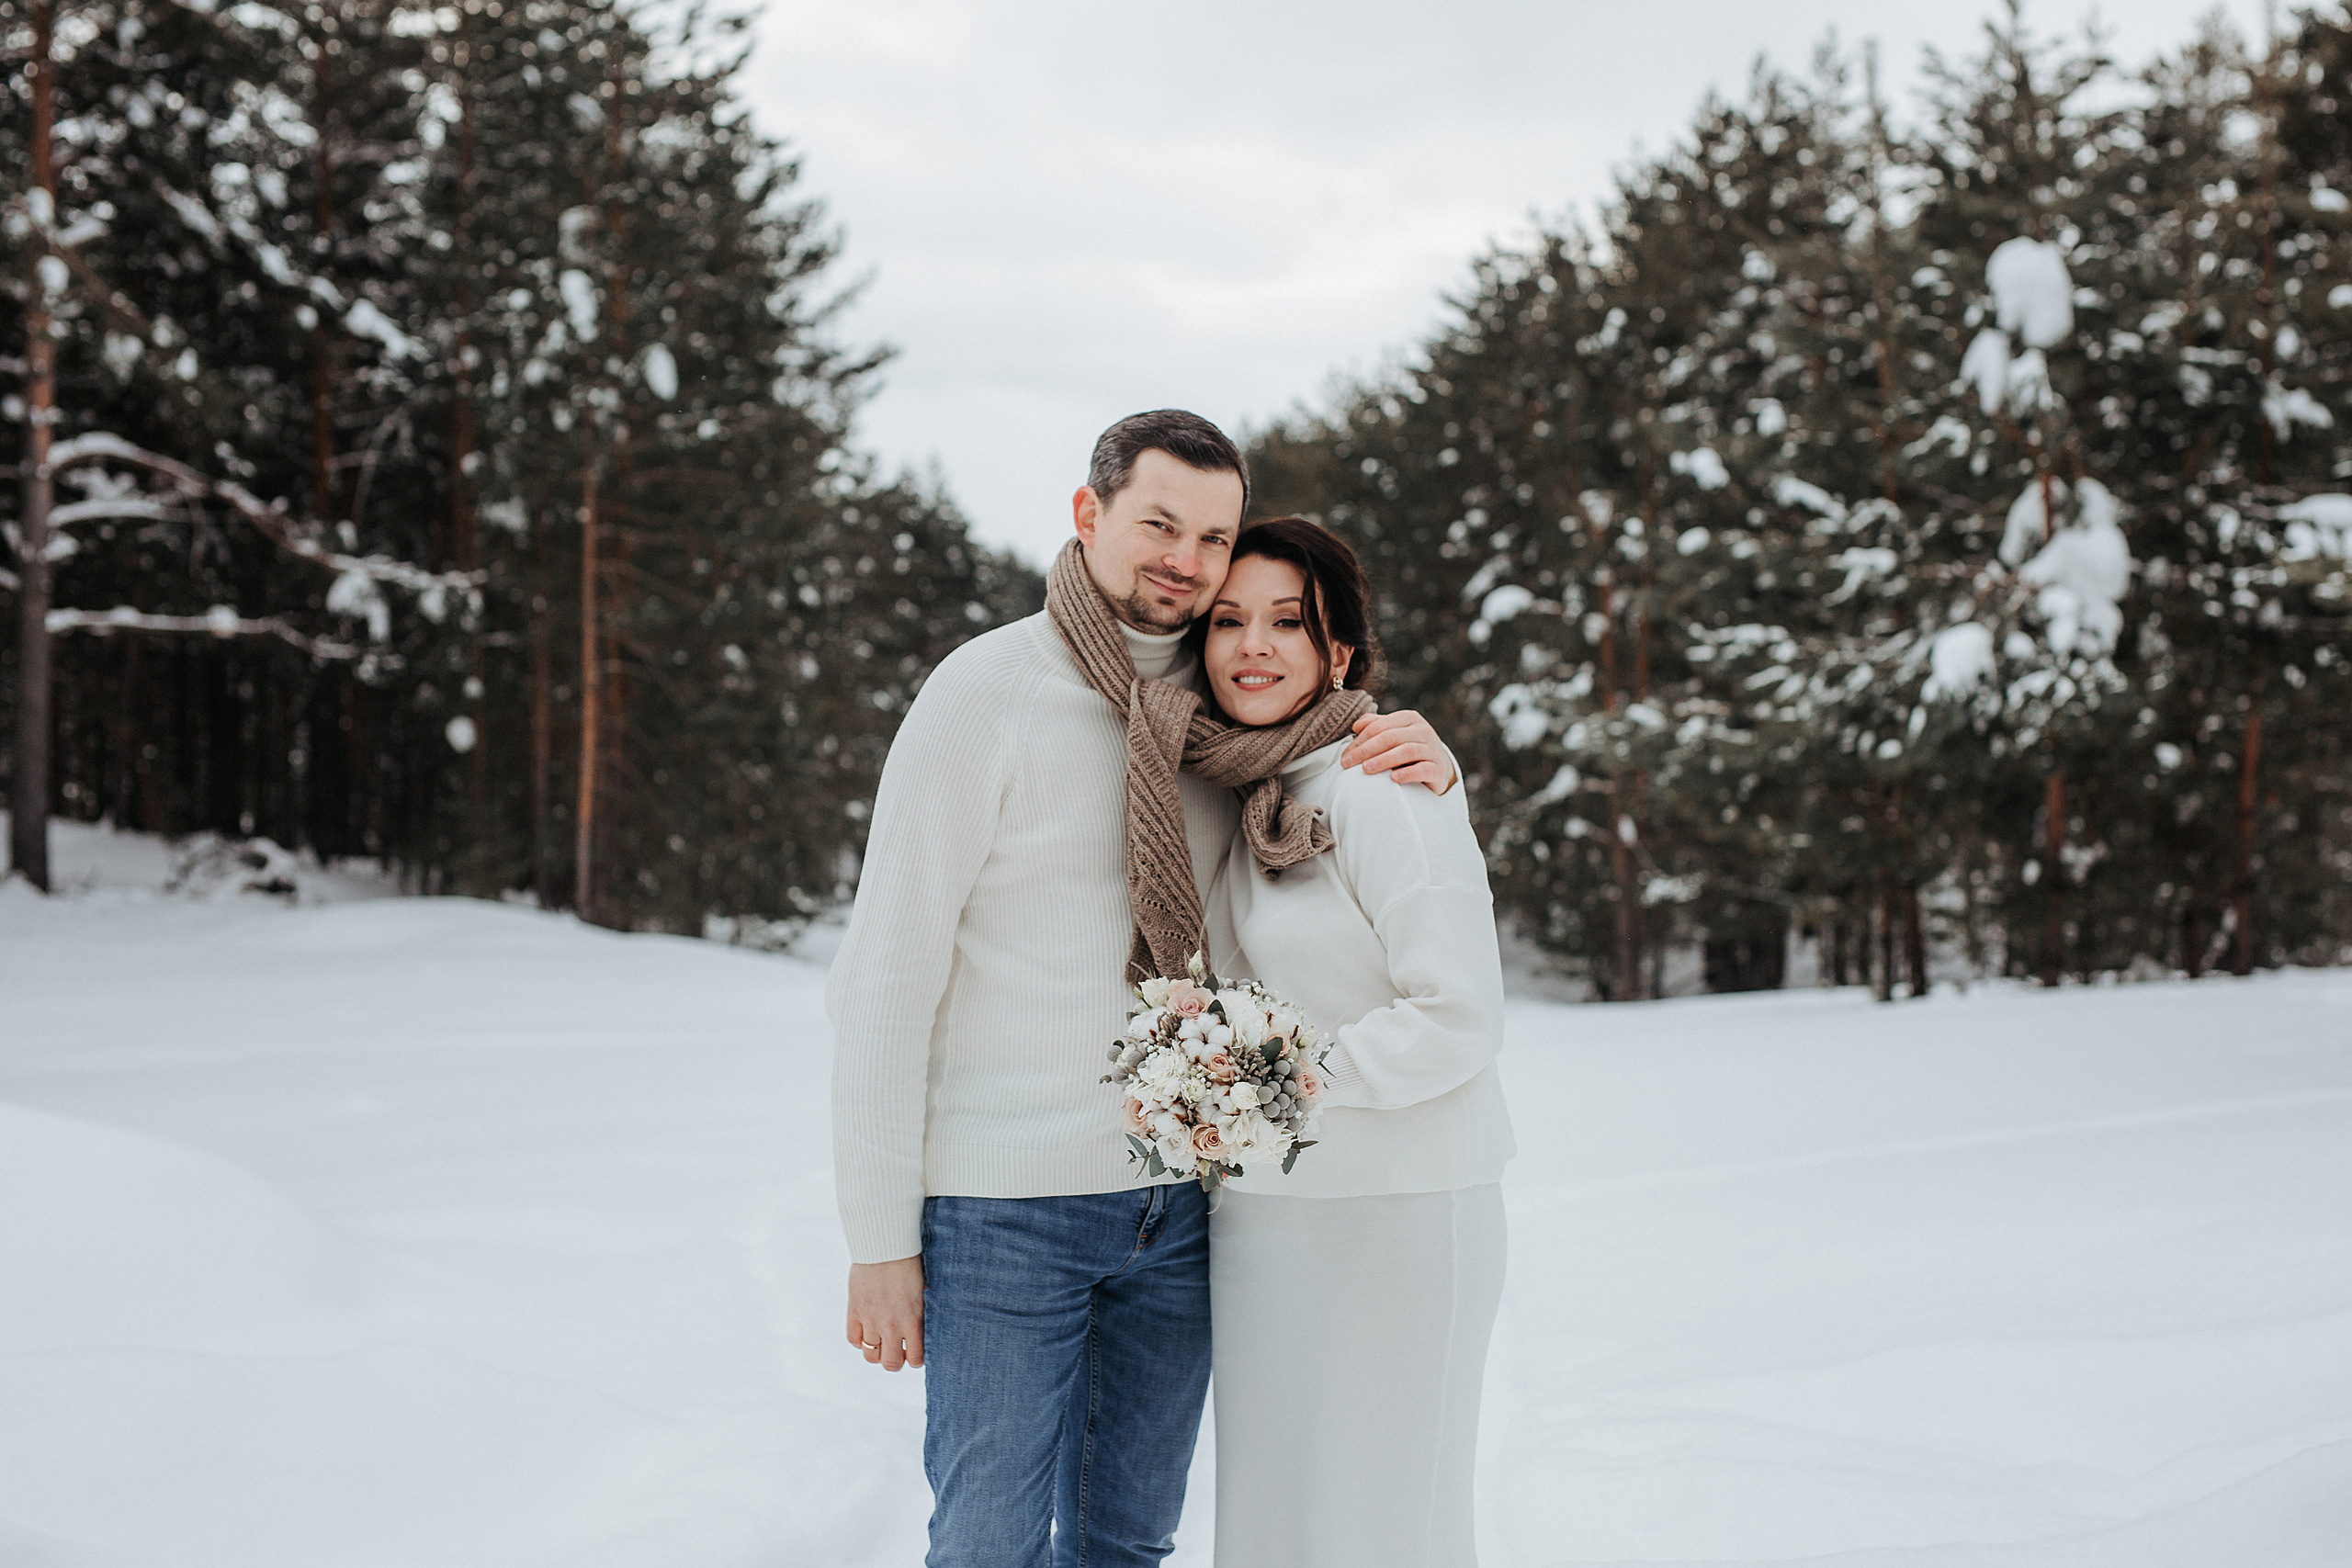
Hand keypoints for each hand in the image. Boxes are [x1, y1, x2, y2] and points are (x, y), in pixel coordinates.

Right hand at [847, 1256, 924, 1370]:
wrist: (885, 1245)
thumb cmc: (909, 1264)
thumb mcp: (923, 1291)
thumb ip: (921, 1314)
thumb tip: (923, 1330)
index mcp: (913, 1320)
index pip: (915, 1359)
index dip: (915, 1359)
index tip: (914, 1353)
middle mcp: (892, 1324)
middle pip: (890, 1364)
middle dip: (895, 1361)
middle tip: (897, 1351)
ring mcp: (871, 1319)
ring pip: (871, 1355)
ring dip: (877, 1352)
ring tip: (881, 1341)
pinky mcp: (855, 1311)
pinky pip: (854, 1339)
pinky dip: (860, 1339)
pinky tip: (867, 1330)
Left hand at [1341, 709, 1457, 794]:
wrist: (1439, 768)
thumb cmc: (1410, 749)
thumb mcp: (1394, 734)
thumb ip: (1376, 726)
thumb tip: (1356, 726)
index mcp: (1409, 718)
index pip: (1379, 727)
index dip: (1360, 741)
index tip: (1345, 756)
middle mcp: (1422, 730)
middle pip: (1390, 737)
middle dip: (1366, 750)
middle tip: (1348, 763)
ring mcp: (1432, 749)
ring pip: (1407, 751)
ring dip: (1384, 760)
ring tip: (1366, 769)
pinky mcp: (1438, 769)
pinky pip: (1424, 769)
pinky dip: (1408, 773)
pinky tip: (1394, 779)